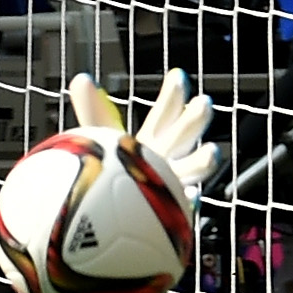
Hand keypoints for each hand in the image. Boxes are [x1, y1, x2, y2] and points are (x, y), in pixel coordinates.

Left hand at [65, 68, 221, 209]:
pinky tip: (191, 197)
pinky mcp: (172, 208)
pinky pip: (184, 205)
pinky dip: (189, 199)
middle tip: (203, 103)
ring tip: (212, 152)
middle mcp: (166, 158)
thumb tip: (81, 79)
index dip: (173, 95)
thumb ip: (92, 110)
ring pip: (196, 169)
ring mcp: (173, 183)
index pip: (166, 113)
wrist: (108, 215)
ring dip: (205, 159)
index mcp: (152, 140)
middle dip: (196, 118)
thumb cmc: (108, 172)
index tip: (177, 76)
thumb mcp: (101, 138)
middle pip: (186, 134)